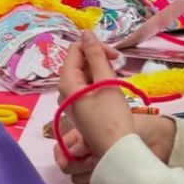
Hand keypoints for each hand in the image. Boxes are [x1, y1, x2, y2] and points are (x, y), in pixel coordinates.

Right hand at [54, 115, 176, 183]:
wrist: (157, 141)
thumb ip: (86, 138)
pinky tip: (107, 177)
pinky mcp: (104, 182)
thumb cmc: (134, 127)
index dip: (61, 154)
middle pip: (67, 166)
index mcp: (84, 135)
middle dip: (78, 164)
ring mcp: (95, 168)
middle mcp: (86, 152)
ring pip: (76, 179)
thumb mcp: (108, 125)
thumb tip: (72, 152)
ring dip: (88, 173)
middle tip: (95, 158)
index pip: (61, 148)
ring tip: (105, 164)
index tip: (69, 158)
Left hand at [57, 31, 133, 156]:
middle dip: (98, 59)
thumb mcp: (105, 81)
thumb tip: (85, 32)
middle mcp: (65, 91)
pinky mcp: (81, 110)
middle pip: (78, 63)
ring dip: (101, 72)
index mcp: (67, 82)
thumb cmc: (112, 116)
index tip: (115, 55)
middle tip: (118, 67)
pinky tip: (112, 91)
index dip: (95, 47)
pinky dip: (100, 84)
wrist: (117, 150)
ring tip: (116, 81)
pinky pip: (87, 88)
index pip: (75, 50)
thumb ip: (96, 55)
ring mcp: (72, 102)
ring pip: (84, 76)